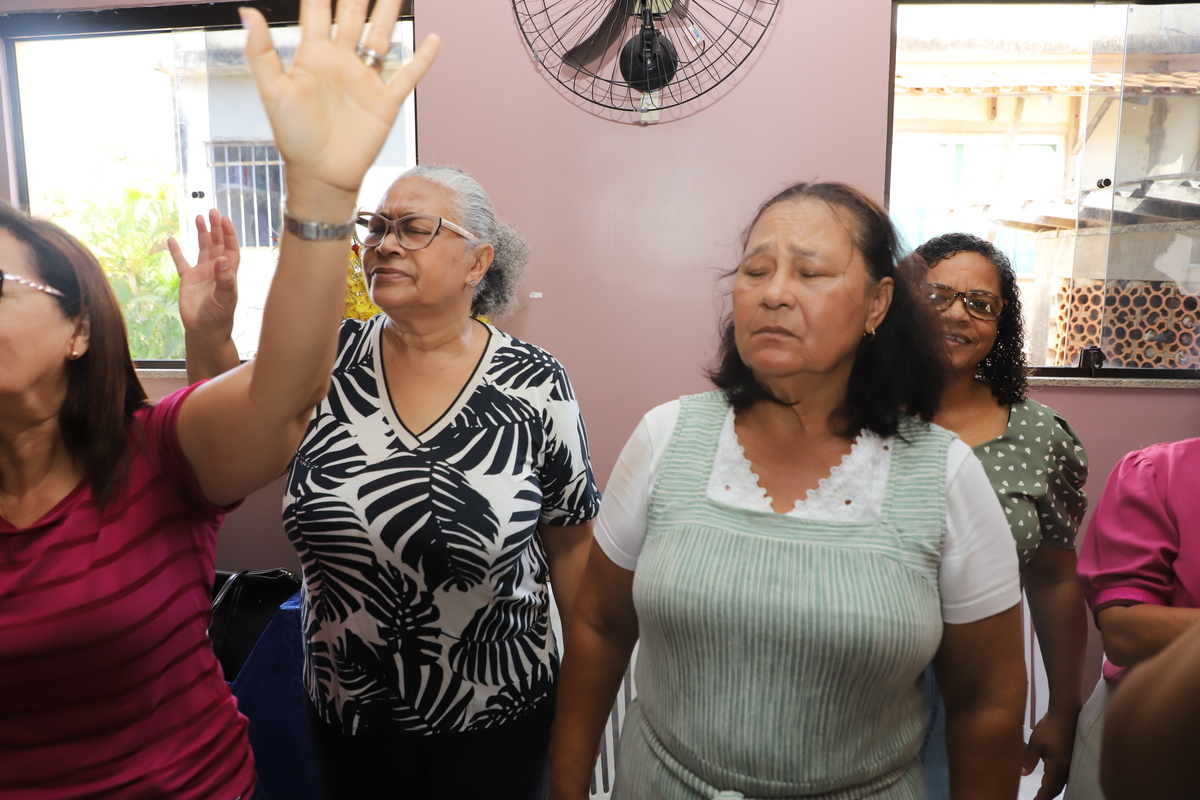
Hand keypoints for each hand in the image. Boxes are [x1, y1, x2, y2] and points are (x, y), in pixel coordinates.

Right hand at [168, 210, 239, 341]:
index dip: (229, 234)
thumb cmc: (219, 317)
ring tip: (199, 217)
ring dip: (202, 234)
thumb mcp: (225, 298)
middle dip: (216, 228)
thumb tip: (222, 260)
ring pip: (203, 248)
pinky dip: (176, 251)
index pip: (230, 249)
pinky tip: (172, 239)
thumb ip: (224, 279)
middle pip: (218, 244)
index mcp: (228, 273)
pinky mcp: (188, 280)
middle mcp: (216, 270)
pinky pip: (182, 262)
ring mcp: (202, 274)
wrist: (205, 331)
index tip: (225, 219)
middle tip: (212, 211)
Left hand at [241, 0, 439, 206]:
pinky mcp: (385, 100)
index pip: (317, 6)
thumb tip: (248, 11)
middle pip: (353, 12)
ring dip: (390, 10)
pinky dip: (422, 58)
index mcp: (313, 54)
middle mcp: (341, 60)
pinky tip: (434, 39)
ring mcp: (365, 79)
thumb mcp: (272, 93)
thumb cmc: (293, 138)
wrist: (321, 176)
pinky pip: (407, 74)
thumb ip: (261, 52)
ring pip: (381, 34)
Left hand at [1022, 708, 1079, 799]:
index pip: (1049, 789)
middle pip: (1057, 789)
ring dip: (1053, 790)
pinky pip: (1066, 776)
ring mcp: (1072, 763)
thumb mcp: (1035, 744)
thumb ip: (1029, 760)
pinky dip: (1058, 782)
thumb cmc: (1050, 728)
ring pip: (1063, 783)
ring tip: (1043, 793)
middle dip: (1047, 796)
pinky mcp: (1073, 757)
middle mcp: (1067, 769)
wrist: (1067, 713)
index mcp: (1057, 768)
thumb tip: (1023, 774)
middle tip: (1037, 799)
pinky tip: (1053, 780)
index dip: (1041, 797)